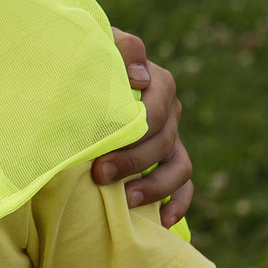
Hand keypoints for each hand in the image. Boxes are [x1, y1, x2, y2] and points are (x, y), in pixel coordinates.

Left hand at [99, 30, 193, 225]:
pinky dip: (177, 203)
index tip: (98, 153)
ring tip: (128, 200)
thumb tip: (139, 79)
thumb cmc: (87, 61)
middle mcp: (170, 110)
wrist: (82, 78)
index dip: (133, 134)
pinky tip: (162, 222)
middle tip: (100, 176)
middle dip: (133, 162)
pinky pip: (185, 185)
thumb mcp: (99, 45)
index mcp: (157, 82)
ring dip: (156, 186)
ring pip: (180, 166)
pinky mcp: (170, 160)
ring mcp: (173, 137)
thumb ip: (120, 48)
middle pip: (164, 141)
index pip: (158, 109)